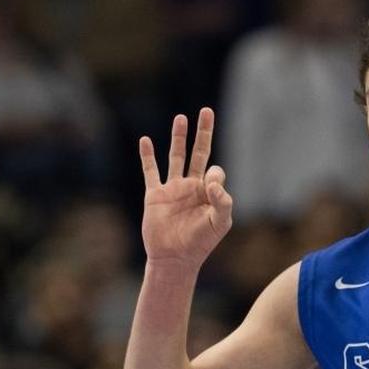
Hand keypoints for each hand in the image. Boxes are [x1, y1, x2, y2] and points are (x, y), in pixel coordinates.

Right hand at [139, 108, 232, 270]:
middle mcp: (192, 186)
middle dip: (203, 132)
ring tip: (181, 117)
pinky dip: (147, 155)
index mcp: (209, 192)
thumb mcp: (220, 223)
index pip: (215, 171)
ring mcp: (173, 189)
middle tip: (207, 111)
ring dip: (179, 137)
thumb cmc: (201, 243)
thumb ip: (222, 200)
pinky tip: (146, 140)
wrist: (174, 258)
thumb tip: (213, 178)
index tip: (209, 189)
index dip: (214, 175)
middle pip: (199, 152)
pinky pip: (151, 171)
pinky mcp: (155, 194)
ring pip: (176, 156)